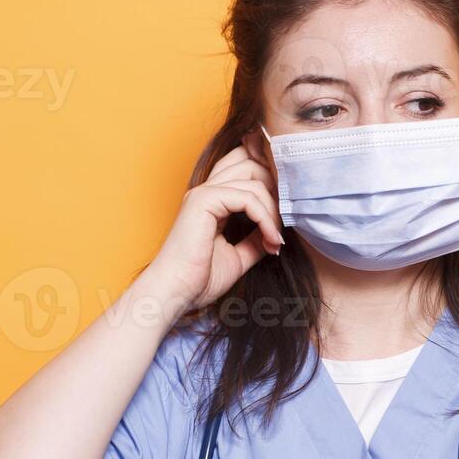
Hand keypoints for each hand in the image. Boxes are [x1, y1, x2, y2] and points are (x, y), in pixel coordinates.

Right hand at [141, 136, 284, 307]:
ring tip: (276, 239)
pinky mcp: (204, 200)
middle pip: (252, 164)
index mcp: (211, 199)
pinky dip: (266, 219)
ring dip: (274, 210)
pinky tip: (271, 240)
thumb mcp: (238, 256)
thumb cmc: (199, 279)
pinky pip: (248, 198)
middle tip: (283, 224)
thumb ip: (255, 239)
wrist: (175, 294)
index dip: (270, 182)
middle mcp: (207, 190)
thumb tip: (276, 232)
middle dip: (276, 190)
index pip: (244, 166)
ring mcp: (204, 193)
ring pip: (254, 180)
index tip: (282, 218)